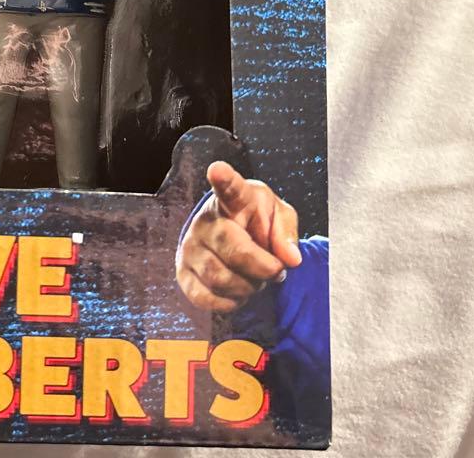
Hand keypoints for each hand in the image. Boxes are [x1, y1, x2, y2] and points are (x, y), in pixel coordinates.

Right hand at [176, 161, 301, 313]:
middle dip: (262, 267)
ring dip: (248, 288)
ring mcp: (190, 246)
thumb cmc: (257, 222)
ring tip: (254, 279)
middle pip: (233, 248)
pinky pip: (206, 298)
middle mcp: (206, 220)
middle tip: (274, 269)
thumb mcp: (279, 216)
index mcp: (233, 199)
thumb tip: (290, 259)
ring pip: (220, 278)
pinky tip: (237, 292)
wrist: (234, 238)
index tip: (218, 170)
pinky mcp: (183, 272)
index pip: (228, 188)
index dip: (223, 179)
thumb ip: (287, 232)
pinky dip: (229, 302)